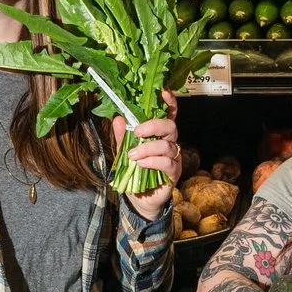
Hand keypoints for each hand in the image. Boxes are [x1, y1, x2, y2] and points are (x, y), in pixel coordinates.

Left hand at [117, 90, 181, 221]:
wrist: (140, 199)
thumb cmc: (135, 171)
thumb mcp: (125, 151)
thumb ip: (122, 136)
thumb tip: (118, 118)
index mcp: (159, 134)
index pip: (169, 114)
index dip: (170, 103)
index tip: (164, 92)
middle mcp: (170, 143)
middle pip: (171, 126)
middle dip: (154, 126)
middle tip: (137, 132)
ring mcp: (174, 158)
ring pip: (167, 146)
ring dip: (148, 148)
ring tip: (132, 155)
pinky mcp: (173, 173)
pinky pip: (167, 163)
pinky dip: (152, 161)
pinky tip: (141, 164)